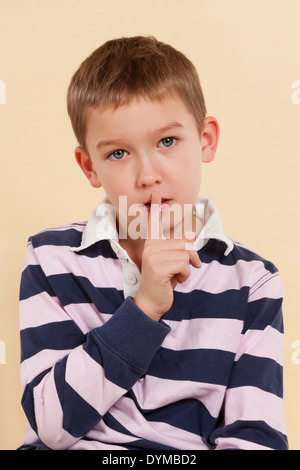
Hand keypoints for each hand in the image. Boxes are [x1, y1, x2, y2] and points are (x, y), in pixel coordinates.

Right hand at [133, 192, 200, 320]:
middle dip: (189, 258)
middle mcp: (150, 246)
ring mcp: (152, 256)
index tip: (156, 192)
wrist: (152, 302)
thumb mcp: (174, 262)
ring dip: (186, 268)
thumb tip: (190, 233)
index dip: (156, 207)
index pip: (155, 223)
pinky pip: (183, 264)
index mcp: (153, 243)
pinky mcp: (157, 266)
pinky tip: (175, 281)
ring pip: (185, 253)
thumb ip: (180, 248)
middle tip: (183, 270)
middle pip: (183, 242)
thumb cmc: (164, 282)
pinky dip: (185, 275)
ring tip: (176, 276)